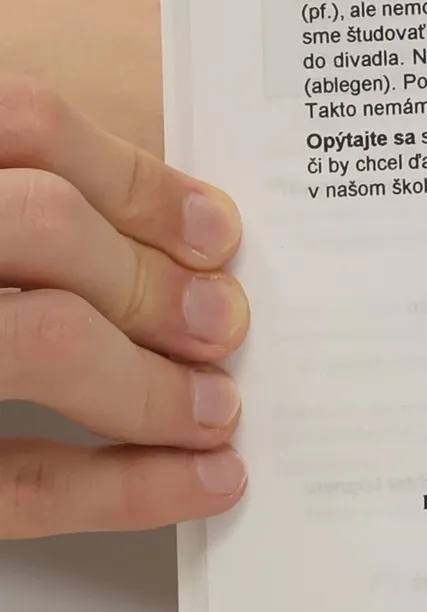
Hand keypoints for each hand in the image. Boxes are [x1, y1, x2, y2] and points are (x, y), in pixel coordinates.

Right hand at [0, 75, 248, 537]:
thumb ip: (2, 209)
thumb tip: (143, 237)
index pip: (17, 123)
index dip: (133, 178)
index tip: (210, 230)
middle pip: (40, 224)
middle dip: (152, 281)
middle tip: (220, 325)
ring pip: (38, 338)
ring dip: (151, 381)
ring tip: (212, 409)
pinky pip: (16, 482)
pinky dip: (126, 488)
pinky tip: (195, 484)